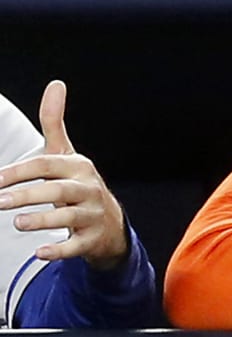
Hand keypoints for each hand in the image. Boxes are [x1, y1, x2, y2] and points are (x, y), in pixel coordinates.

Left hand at [0, 80, 126, 269]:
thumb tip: (56, 84)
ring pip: (68, 218)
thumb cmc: (78, 185)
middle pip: (57, 191)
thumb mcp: (67, 154)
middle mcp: (88, 189)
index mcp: (78, 167)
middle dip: (28, 195)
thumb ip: (55, 122)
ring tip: (17, 223)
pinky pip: (77, 245)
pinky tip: (40, 252)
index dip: (20, 171)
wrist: (109, 224)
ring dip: (43, 220)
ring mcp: (92, 215)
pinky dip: (60, 249)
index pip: (47, 165)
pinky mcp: (93, 239)